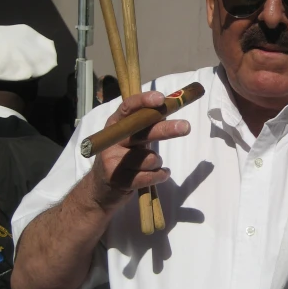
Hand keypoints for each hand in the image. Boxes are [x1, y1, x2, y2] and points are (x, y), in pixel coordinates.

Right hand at [86, 90, 189, 209]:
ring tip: (152, 165)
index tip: (161, 99)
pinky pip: (150, 176)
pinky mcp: (119, 180)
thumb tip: (169, 107)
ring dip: (158, 162)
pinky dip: (160, 175)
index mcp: (115, 124)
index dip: (143, 101)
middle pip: (141, 132)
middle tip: (186, 127)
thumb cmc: (123, 157)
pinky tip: (159, 174)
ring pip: (150, 158)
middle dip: (166, 129)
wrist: (101, 189)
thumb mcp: (131, 138)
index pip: (127, 108)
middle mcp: (111, 140)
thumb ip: (146, 125)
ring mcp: (113, 161)